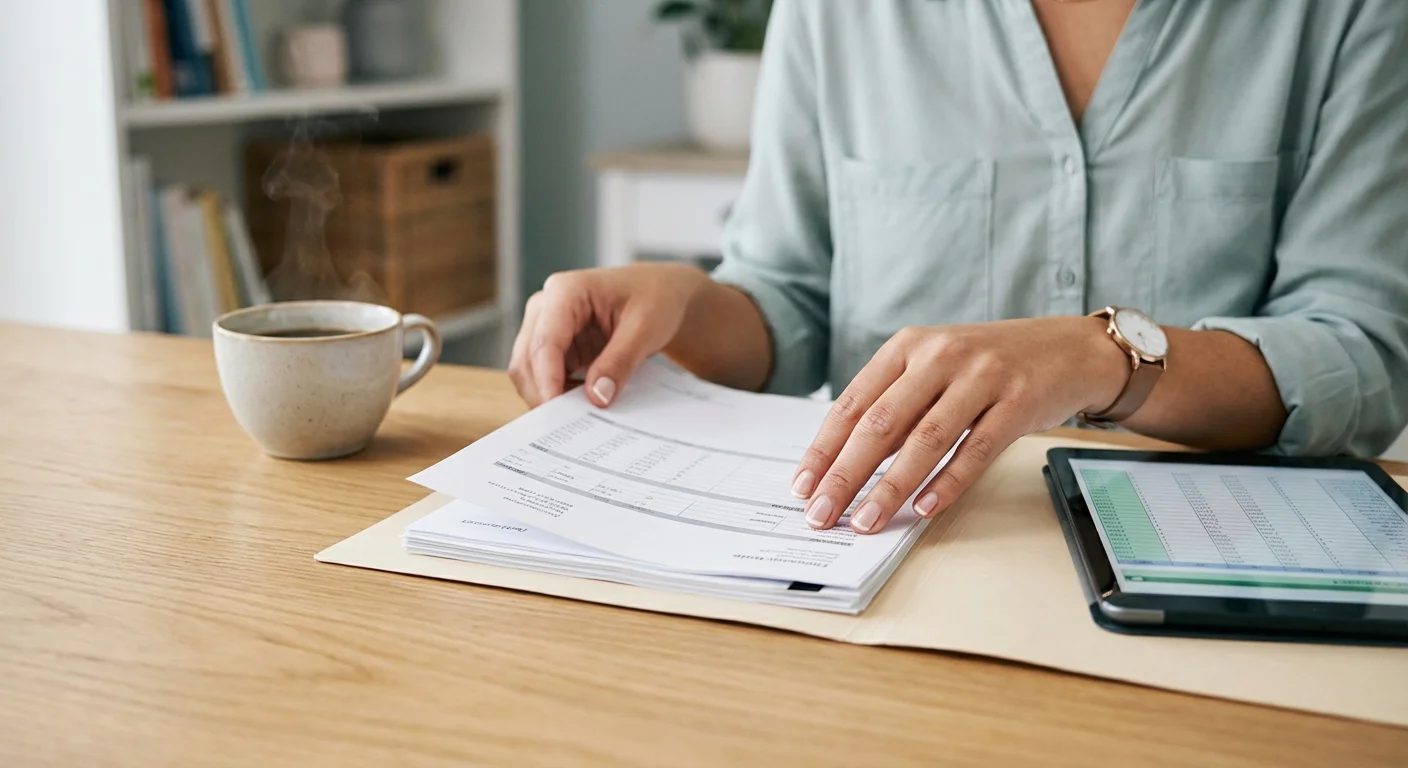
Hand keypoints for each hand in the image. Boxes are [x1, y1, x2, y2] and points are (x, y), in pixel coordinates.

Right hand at [509, 263, 711, 406]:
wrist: (661, 293)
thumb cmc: (654, 299)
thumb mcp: (644, 330)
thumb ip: (619, 362)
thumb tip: (597, 398)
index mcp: (566, 291)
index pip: (545, 342)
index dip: (548, 380)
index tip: (558, 413)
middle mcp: (546, 305)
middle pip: (527, 359)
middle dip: (543, 393)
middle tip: (568, 426)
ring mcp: (545, 325)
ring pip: (528, 370)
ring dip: (548, 395)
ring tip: (580, 416)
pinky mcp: (553, 345)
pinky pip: (544, 375)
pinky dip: (558, 393)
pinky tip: (582, 404)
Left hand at [792, 318, 1130, 533]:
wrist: (1069, 348)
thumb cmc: (989, 365)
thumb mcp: (934, 369)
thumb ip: (895, 408)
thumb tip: (847, 465)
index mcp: (907, 346)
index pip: (852, 404)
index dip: (824, 449)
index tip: (802, 487)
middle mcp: (939, 356)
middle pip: (880, 423)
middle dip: (845, 475)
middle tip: (822, 514)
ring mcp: (981, 376)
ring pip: (924, 440)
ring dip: (890, 487)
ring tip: (866, 521)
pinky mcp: (1018, 401)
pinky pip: (975, 450)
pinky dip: (947, 483)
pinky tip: (923, 509)